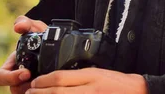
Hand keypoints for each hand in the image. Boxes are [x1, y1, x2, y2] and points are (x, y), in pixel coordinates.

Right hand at [0, 16, 48, 93]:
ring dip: (35, 89)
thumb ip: (26, 23)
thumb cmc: (41, 38)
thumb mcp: (35, 28)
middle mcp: (17, 78)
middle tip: (39, 80)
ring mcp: (26, 86)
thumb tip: (17, 26)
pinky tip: (52, 85)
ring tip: (48, 82)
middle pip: (13, 89)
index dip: (9, 78)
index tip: (26, 73)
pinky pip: (36, 93)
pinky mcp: (37, 89)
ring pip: (25, 93)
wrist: (58, 46)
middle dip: (25, 86)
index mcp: (10, 66)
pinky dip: (43, 90)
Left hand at [26, 68, 148, 93]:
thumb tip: (56, 78)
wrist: (136, 92)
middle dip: (40, 93)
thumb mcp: (97, 73)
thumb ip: (78, 76)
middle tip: (29, 93)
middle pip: (58, 92)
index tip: (36, 82)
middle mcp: (89, 90)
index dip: (44, 80)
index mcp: (91, 76)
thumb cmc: (116, 83)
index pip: (61, 77)